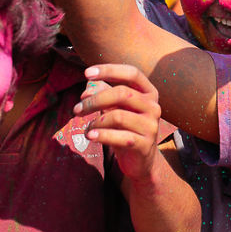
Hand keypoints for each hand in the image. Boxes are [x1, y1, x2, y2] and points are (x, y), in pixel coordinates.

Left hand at [74, 63, 162, 182]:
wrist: (141, 160)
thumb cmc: (126, 128)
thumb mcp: (115, 108)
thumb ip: (103, 94)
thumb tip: (87, 90)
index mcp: (149, 92)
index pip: (132, 73)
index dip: (109, 70)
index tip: (87, 73)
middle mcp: (153, 106)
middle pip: (122, 94)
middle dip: (95, 100)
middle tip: (77, 109)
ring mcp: (151, 126)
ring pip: (118, 116)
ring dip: (95, 122)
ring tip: (87, 129)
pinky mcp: (145, 145)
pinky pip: (120, 137)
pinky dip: (101, 135)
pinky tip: (90, 136)